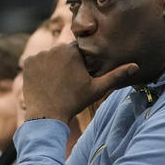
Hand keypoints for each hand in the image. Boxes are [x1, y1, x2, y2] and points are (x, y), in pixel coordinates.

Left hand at [22, 42, 137, 123]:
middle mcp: (55, 49)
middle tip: (67, 82)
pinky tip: (45, 82)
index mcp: (72, 52)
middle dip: (66, 63)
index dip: (80, 62)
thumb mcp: (97, 89)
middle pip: (63, 53)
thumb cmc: (74, 102)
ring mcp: (39, 55)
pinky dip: (40, 69)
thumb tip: (136, 66)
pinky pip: (37, 62)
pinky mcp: (28, 63)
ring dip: (53, 65)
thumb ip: (116, 76)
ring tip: (56, 83)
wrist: (47, 115)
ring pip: (50, 57)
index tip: (79, 75)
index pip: (79, 51)